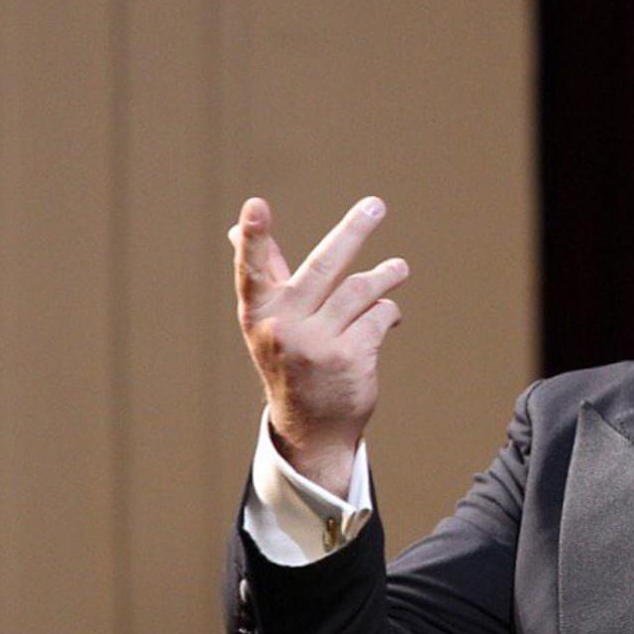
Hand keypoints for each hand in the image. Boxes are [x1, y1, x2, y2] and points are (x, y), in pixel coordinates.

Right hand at [230, 196, 408, 492]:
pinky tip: (388, 316)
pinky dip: (387, 311)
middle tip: (376, 205)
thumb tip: (234, 227)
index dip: (252, 237)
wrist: (311, 428)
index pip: (251, 270)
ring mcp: (317, 344)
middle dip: (353, 232)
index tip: (254, 205)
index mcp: (259, 313)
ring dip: (385, 276)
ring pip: (360, 290)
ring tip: (399, 268)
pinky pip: (378, 316)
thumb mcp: (269, 320)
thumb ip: (262, 272)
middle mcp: (284, 327)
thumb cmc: (289, 359)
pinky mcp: (350, 358)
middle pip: (324, 267)